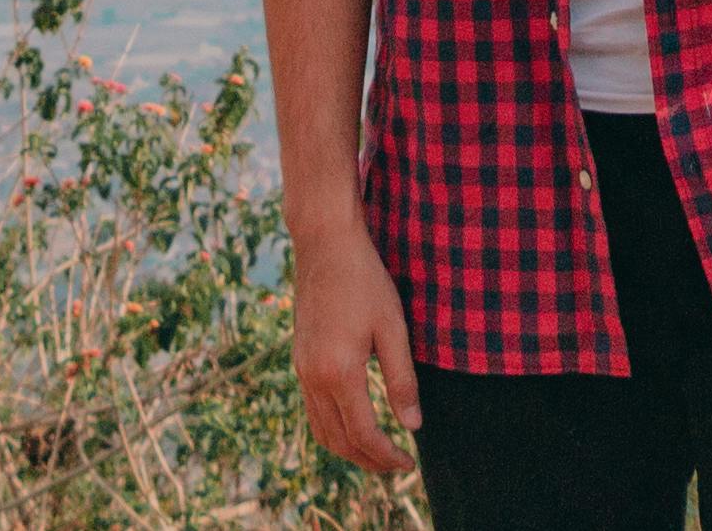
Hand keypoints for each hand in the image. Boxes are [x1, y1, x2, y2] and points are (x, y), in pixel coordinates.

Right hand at [288, 219, 416, 474]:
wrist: (325, 246)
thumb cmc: (365, 281)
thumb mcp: (393, 328)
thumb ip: (402, 380)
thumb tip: (412, 426)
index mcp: (339, 372)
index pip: (363, 435)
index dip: (387, 456)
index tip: (409, 464)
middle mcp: (313, 377)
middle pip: (339, 442)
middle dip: (369, 461)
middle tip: (397, 466)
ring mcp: (301, 370)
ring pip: (321, 431)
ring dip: (348, 450)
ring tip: (378, 453)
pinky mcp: (299, 360)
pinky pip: (312, 410)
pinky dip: (333, 429)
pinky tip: (354, 424)